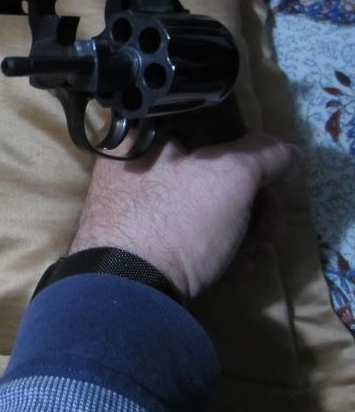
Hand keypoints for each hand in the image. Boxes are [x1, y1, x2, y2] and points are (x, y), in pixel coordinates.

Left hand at [69, 132, 300, 297]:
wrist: (128, 291)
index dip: (245, 150)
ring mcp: (129, 201)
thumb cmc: (175, 221)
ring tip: (253, 250)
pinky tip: (234, 263)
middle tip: (268, 227)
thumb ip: (265, 154)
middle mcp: (128, 161)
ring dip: (239, 224)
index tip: (266, 179)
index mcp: (139, 132)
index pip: (208, 123)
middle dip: (250, 200)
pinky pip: (184, 227)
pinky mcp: (136, 236)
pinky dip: (214, 242)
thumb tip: (286, 152)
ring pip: (200, 201)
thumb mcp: (231, 177)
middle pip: (208, 168)